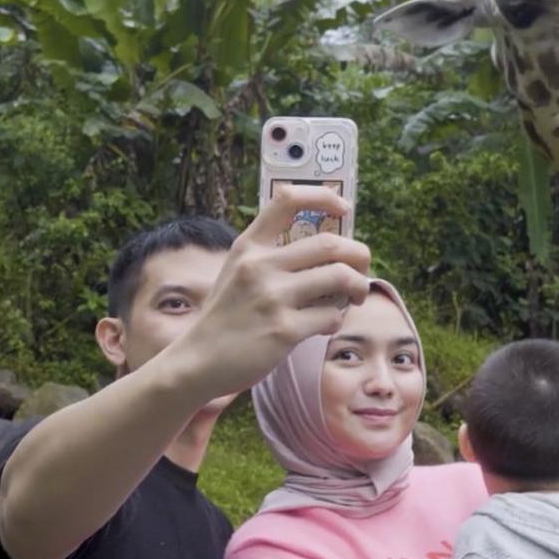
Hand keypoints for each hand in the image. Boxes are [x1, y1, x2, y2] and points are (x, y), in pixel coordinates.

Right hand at [170, 184, 371, 400]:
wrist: (198, 361)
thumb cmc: (225, 318)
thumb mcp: (236, 273)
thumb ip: (269, 257)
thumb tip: (325, 248)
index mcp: (248, 246)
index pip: (287, 199)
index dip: (323, 196)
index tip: (343, 208)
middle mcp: (259, 266)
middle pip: (330, 243)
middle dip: (358, 255)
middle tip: (361, 268)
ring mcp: (272, 298)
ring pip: (340, 276)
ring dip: (358, 286)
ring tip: (355, 296)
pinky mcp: (284, 330)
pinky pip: (331, 316)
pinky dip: (337, 319)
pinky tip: (325, 324)